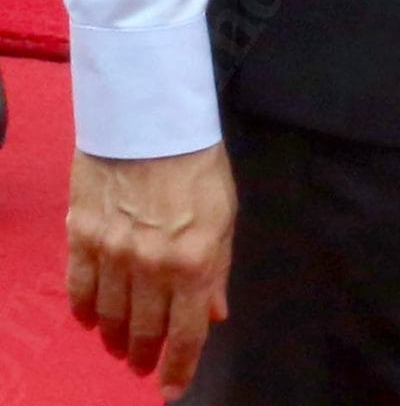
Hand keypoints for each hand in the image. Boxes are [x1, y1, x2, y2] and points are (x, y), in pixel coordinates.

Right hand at [66, 143, 235, 396]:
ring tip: (117, 344)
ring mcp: (113, 255)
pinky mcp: (82, 238)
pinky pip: (79, 292)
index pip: (186, 334)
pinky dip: (85, 312)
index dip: (178, 369)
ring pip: (109, 318)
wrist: (149, 117)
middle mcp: (151, 267)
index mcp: (193, 262)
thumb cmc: (196, 163)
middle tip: (141, 362)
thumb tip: (215, 315)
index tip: (171, 390)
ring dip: (114, 339)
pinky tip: (90, 319)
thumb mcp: (223, 214)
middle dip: (143, 355)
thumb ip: (218, 268)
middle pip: (143, 332)